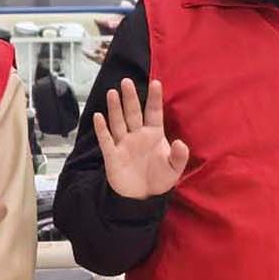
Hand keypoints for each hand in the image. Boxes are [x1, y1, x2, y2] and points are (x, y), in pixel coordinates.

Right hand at [91, 79, 190, 201]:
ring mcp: (123, 144)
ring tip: (113, 93)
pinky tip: (98, 117)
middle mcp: (137, 135)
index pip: (154, 112)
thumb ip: (178, 156)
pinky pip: (106, 140)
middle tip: (127, 82)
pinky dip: (101, 129)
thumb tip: (180, 143)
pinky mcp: (112, 156)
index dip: (154, 98)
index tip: (155, 82)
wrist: (142, 197)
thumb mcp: (174, 170)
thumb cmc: (158, 179)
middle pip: (133, 113)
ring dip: (115, 108)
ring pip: (118, 122)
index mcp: (154, 134)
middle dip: (130, 97)